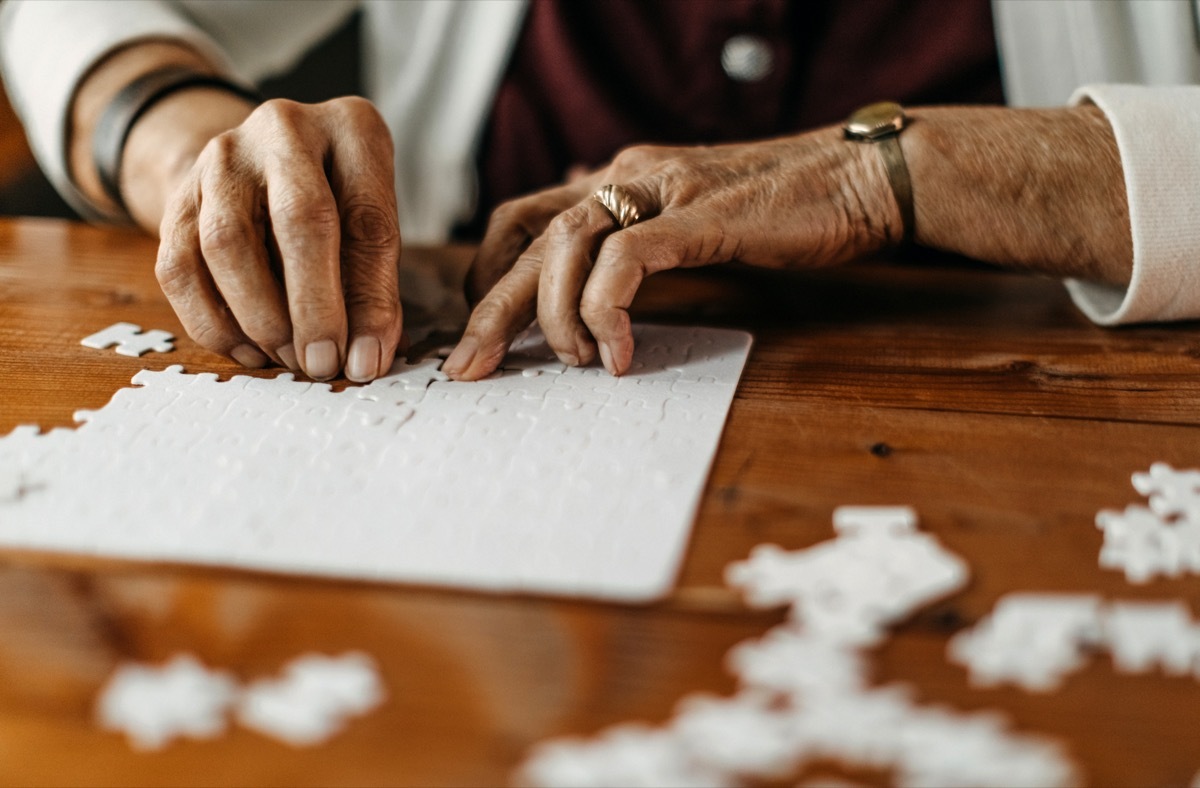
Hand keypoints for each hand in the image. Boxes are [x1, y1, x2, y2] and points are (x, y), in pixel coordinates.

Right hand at [154, 97, 402, 380]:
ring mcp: (222, 158)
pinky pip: (180, 268)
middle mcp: (285, 130)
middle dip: (312, 308)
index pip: (368, 218)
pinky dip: (214, 322)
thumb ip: (374, 288)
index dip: (368, 299)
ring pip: (227, 244)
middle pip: (298, 220)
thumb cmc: (338, 204)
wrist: (260, 167)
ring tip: (290, 358)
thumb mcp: (373, 228)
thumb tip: (365, 360)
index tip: (365, 359)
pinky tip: (249, 350)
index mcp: (352, 129)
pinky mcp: (177, 197)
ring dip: (261, 318)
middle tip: (322, 364)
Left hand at [443, 128, 897, 380]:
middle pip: (527, 237)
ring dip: (549, 313)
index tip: (483, 329)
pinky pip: (626, 261)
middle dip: (488, 307)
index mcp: (623, 177)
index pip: (526, 217)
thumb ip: (643, 231)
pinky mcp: (699, 216)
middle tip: (467, 369)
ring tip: (568, 362)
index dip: (489, 272)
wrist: (865, 177)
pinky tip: (618, 353)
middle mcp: (628, 175)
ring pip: (564, 245)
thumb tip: (600, 256)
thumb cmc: (788, 208)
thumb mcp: (695, 218)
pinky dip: (607, 311)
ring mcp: (662, 191)